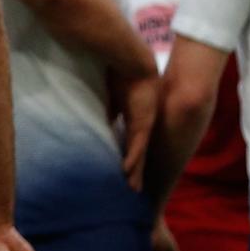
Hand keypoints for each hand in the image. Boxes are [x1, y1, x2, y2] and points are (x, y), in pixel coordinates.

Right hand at [109, 63, 161, 189]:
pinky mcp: (143, 122)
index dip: (130, 157)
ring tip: (133, 187)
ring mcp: (144, 125)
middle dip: (137, 171)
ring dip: (136, 171)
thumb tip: (106, 120)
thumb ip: (111, 110)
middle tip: (134, 188)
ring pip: (140, 154)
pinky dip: (133, 160)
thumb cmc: (122, 75)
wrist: (134, 63)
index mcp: (136, 119)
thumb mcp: (113, 97)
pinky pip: (137, 146)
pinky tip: (129, 172)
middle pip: (139, 153)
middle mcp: (142, 125)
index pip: (132, 143)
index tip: (125, 169)